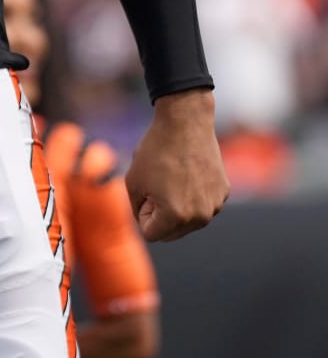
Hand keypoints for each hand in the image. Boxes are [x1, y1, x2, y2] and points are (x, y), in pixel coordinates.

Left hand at [125, 88, 228, 241]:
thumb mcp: (133, 182)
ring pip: (188, 220)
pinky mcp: (224, 193)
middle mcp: (200, 217)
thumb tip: (149, 224)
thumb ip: (137, 210)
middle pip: (171, 232)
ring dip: (177, 207)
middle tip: (157, 186)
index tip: (146, 191)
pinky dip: (193, 195)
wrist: (185, 123)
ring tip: (172, 178)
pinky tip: (189, 172)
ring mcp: (215, 206)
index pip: (151, 234)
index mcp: (175, 217)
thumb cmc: (155, 151)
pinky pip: (202, 204)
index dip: (142, 213)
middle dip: (160, 215)